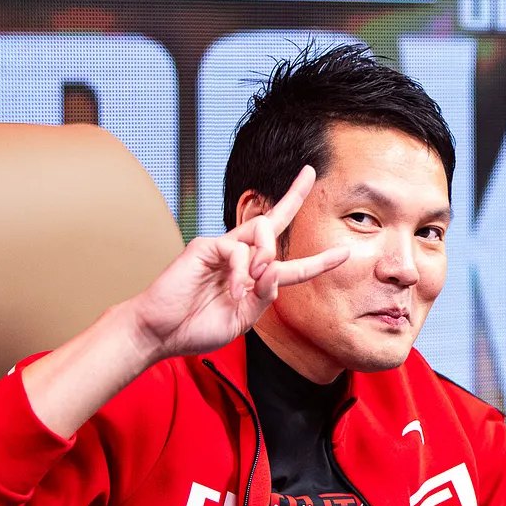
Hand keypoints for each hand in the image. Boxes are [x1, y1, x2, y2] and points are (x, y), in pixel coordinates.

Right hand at [126, 166, 347, 360]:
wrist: (162, 333)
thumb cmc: (198, 327)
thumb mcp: (243, 318)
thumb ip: (264, 296)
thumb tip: (275, 267)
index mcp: (252, 276)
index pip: (288, 262)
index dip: (318, 260)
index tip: (344, 253)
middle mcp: (240, 256)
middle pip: (273, 220)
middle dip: (295, 195)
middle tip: (310, 172)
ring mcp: (222, 248)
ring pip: (263, 231)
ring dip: (266, 257)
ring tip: (250, 285)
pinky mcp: (205, 246)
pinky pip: (238, 249)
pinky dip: (242, 272)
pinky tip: (234, 290)